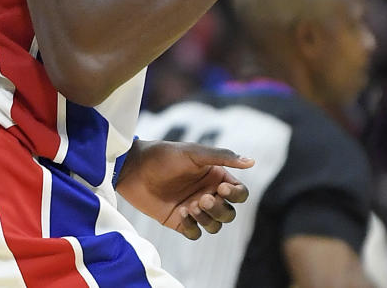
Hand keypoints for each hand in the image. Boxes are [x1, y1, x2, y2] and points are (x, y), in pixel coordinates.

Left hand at [115, 139, 254, 240]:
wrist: (134, 168)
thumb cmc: (165, 156)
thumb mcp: (195, 153)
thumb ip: (223, 157)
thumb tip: (252, 162)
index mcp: (216, 176)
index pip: (239, 193)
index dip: (236, 194)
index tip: (220, 186)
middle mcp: (208, 193)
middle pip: (229, 213)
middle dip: (220, 209)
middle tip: (202, 197)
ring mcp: (194, 209)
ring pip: (215, 225)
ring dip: (207, 218)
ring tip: (191, 206)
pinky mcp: (179, 221)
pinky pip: (195, 233)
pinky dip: (192, 227)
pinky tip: (182, 213)